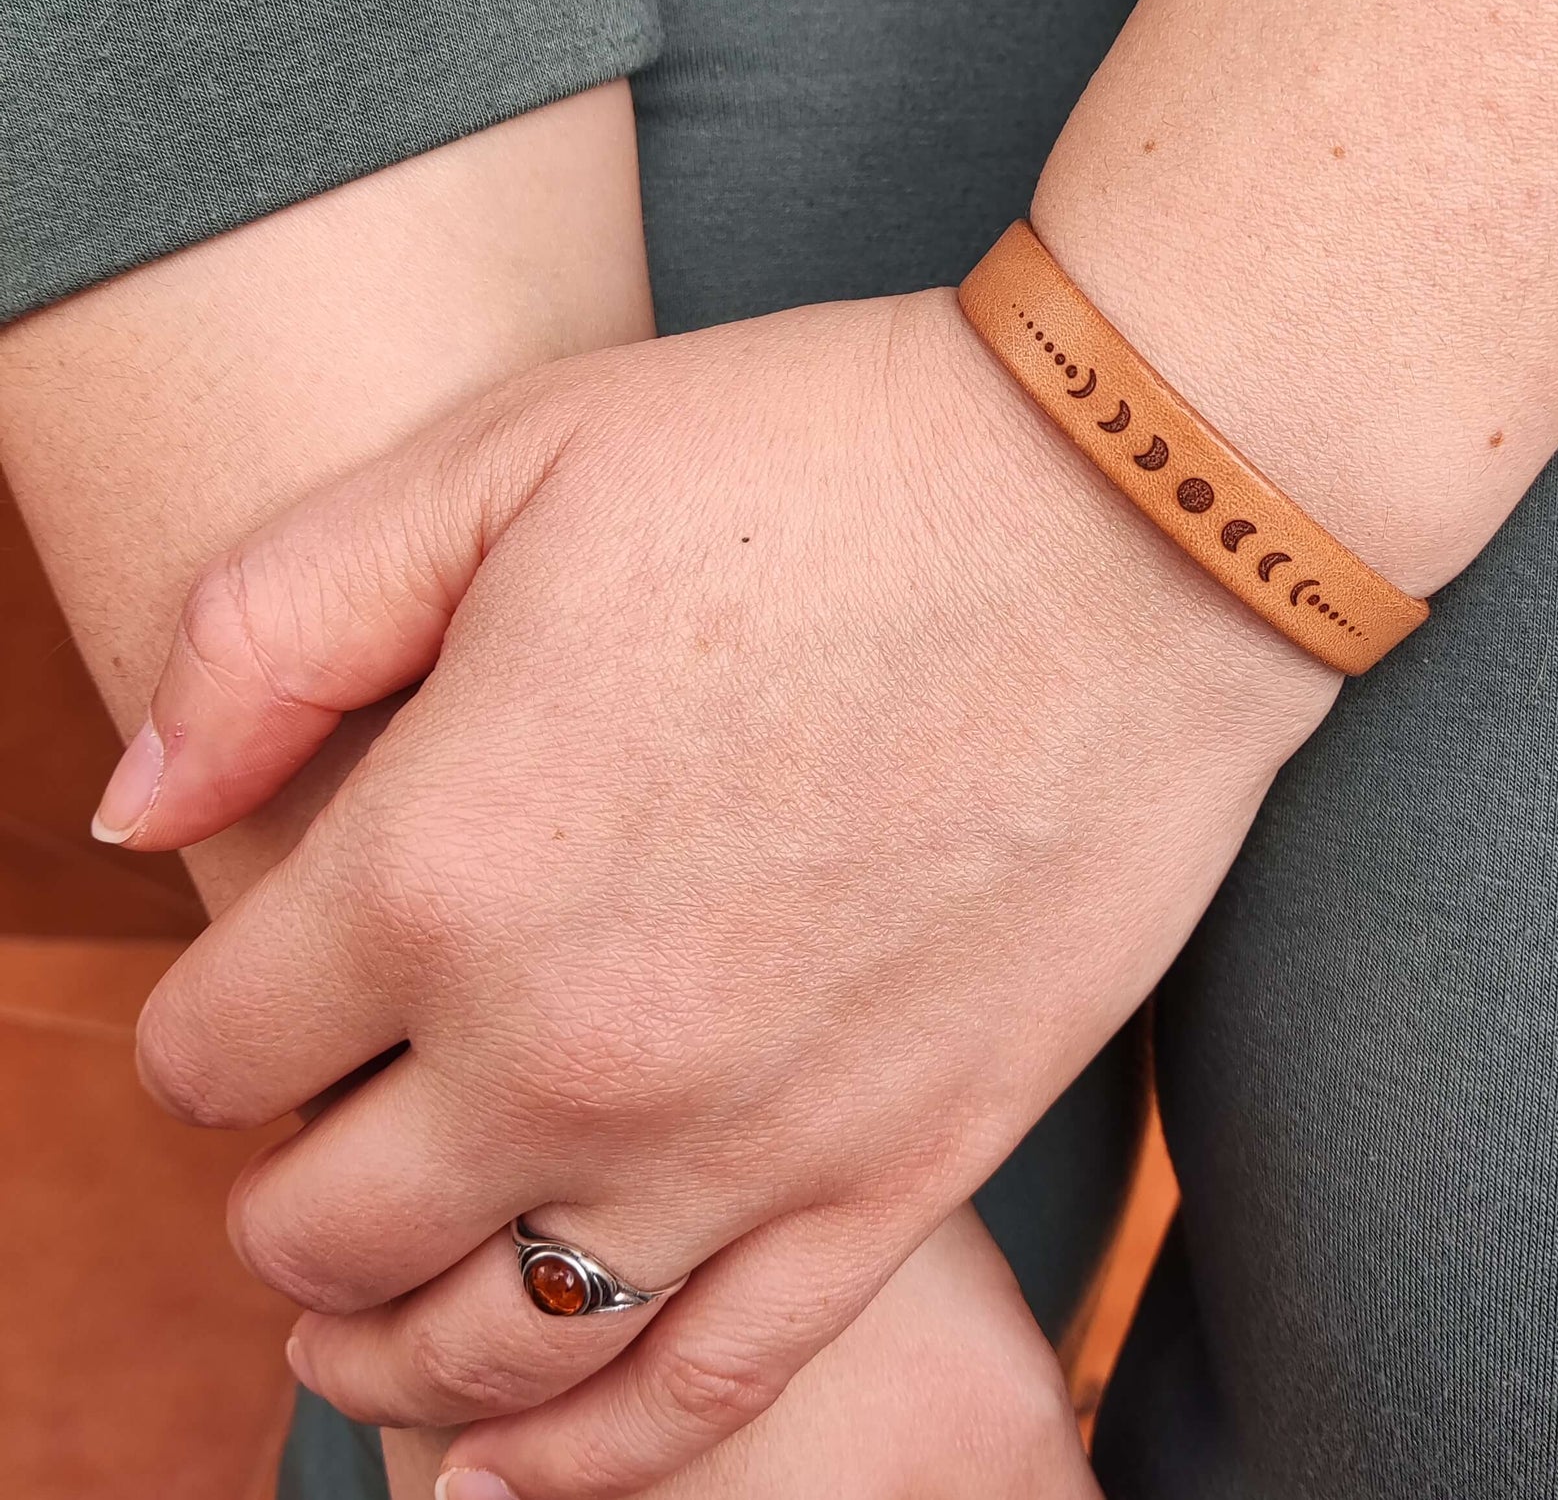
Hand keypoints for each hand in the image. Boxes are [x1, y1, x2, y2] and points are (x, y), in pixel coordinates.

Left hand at [119, 288, 1331, 1495]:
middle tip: (320, 1131)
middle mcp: (568, 1047)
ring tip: (363, 1329)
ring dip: (390, 1358)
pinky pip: (703, 1393)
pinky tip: (524, 1476)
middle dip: (283, 1197)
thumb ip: (271, 631)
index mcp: (439, 863)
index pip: (214, 1044)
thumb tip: (130, 805)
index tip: (262, 986)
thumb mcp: (506, 457)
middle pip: (325, 1229)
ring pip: (490, 1355)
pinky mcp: (904, 1171)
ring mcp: (747, 1137)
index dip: (211, 1024)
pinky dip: (587, 1464)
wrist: (1128, 526)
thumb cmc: (820, 461)